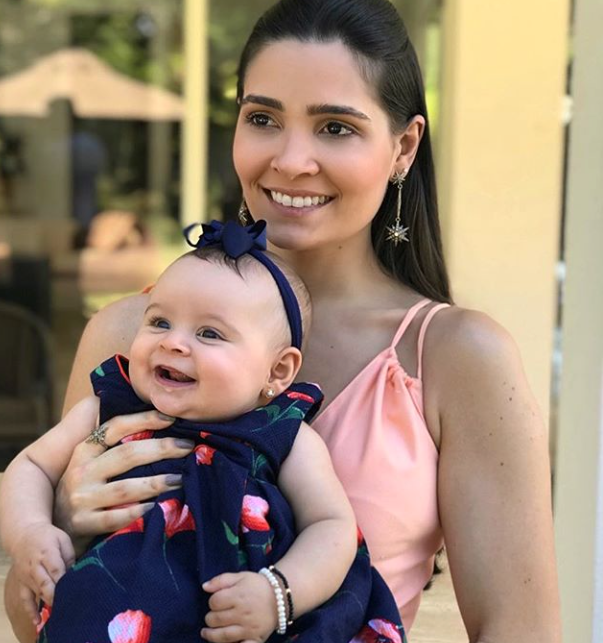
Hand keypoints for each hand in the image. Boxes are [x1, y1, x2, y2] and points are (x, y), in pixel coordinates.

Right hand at [12, 522, 73, 618]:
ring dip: (48, 603)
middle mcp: (35, 566)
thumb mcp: (63, 539)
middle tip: (69, 604)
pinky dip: (30, 610)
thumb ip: (69, 556)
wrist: (24, 536)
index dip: (65, 581)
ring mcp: (26, 576)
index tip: (75, 590)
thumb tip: (77, 572)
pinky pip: (25, 599)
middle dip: (57, 595)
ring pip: (37, 593)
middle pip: (45, 584)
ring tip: (62, 612)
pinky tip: (37, 620)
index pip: (56, 569)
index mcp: (47, 553)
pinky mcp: (22, 583)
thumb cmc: (49, 537)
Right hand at [53, 410, 193, 553]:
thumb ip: (115, 446)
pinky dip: (137, 512)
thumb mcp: (91, 463)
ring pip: (124, 487)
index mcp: (84, 450)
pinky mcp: (83, 524)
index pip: (115, 427)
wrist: (56, 529)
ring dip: (156, 482)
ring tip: (180, 479)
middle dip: (161, 448)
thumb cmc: (86, 489)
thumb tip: (162, 424)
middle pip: (126, 454)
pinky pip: (115, 518)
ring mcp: (81, 499)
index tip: (171, 418)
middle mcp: (81, 471)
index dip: (144, 419)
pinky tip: (155, 508)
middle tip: (188, 447)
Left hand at [202, 572, 277, 642]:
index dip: (212, 602)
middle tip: (212, 617)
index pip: (214, 602)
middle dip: (210, 618)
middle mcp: (243, 613)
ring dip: (211, 635)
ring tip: (206, 633)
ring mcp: (249, 628)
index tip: (216, 602)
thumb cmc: (257, 586)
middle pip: (215, 620)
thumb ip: (221, 580)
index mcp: (239, 595)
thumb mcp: (241, 576)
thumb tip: (204, 587)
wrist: (280, 596)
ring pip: (223, 636)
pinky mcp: (255, 639)